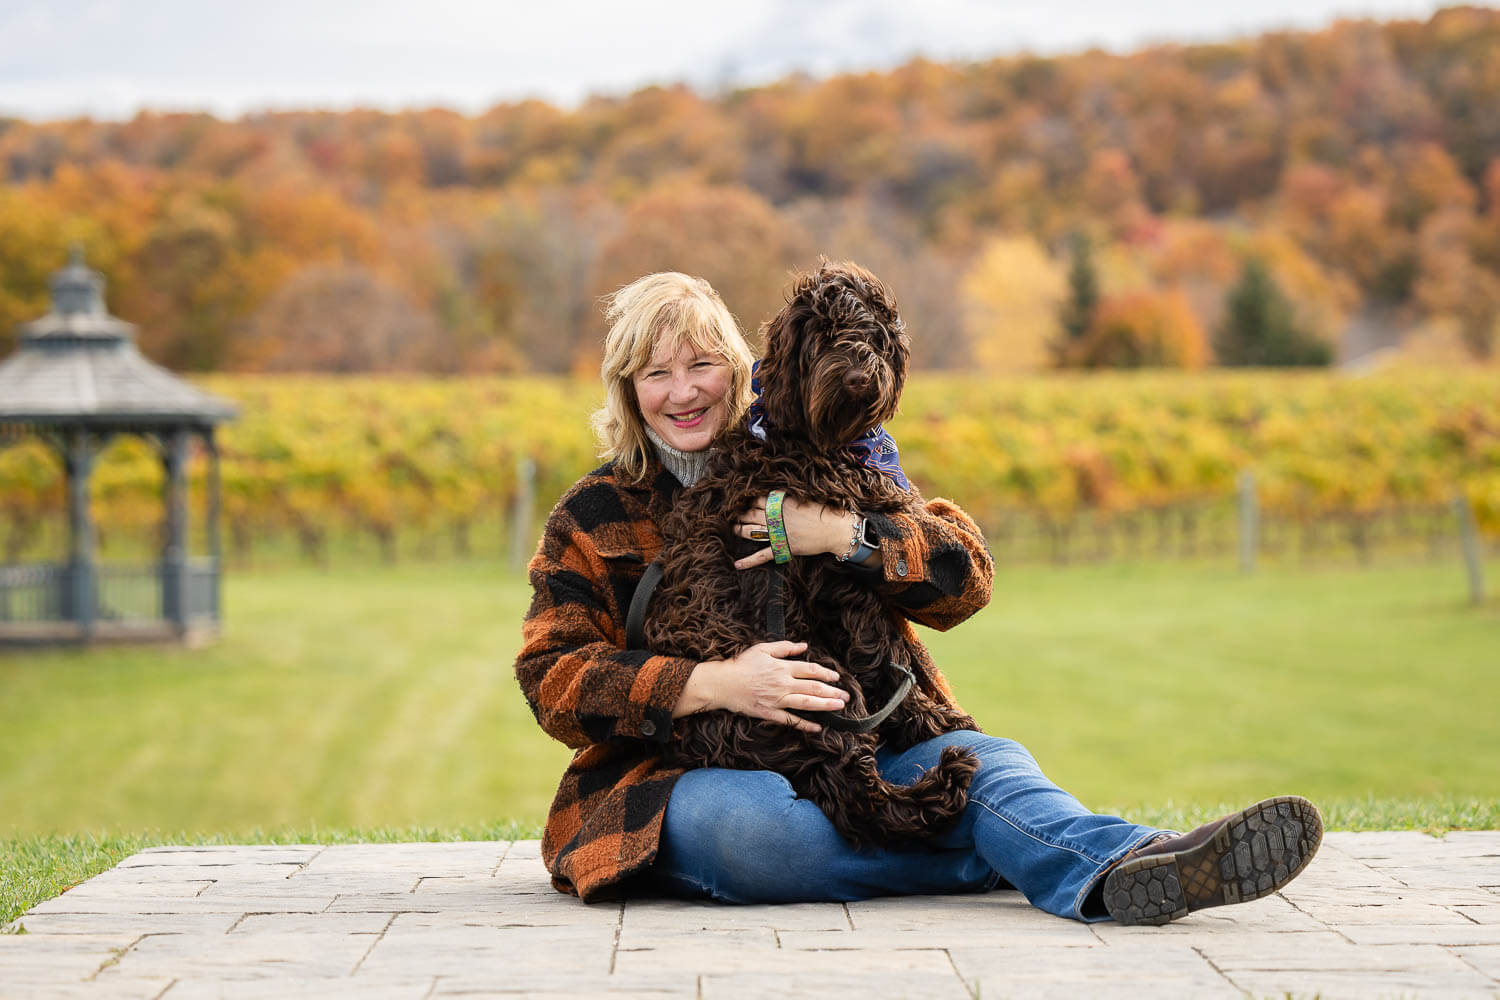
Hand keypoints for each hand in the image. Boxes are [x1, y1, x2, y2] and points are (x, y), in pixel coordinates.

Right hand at [676, 640, 848, 732]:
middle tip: (847, 697)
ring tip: (839, 707)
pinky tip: (818, 727)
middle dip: (832, 692)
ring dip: (825, 706)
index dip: (826, 674)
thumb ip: (785, 648)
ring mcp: (777, 700)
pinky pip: (791, 720)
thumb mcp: (763, 649)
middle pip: (813, 688)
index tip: (837, 678)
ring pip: (806, 704)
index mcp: (782, 667)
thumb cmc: (741, 665)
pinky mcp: (769, 713)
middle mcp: (783, 684)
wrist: (722, 683)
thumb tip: (804, 646)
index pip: (811, 670)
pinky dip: (805, 725)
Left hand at [733, 495, 857, 569]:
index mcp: (782, 503)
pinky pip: (763, 555)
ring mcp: (779, 534)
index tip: (741, 500)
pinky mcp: (783, 548)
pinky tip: (737, 564)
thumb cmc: (823, 512)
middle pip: (751, 514)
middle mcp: (777, 518)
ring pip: (752, 531)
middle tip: (732, 513)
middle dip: (739, 513)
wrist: (835, 530)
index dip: (748, 500)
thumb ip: (787, 498)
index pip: (758, 499)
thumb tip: (773, 495)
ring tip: (732, 528)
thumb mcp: (804, 498)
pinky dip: (749, 561)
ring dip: (740, 530)